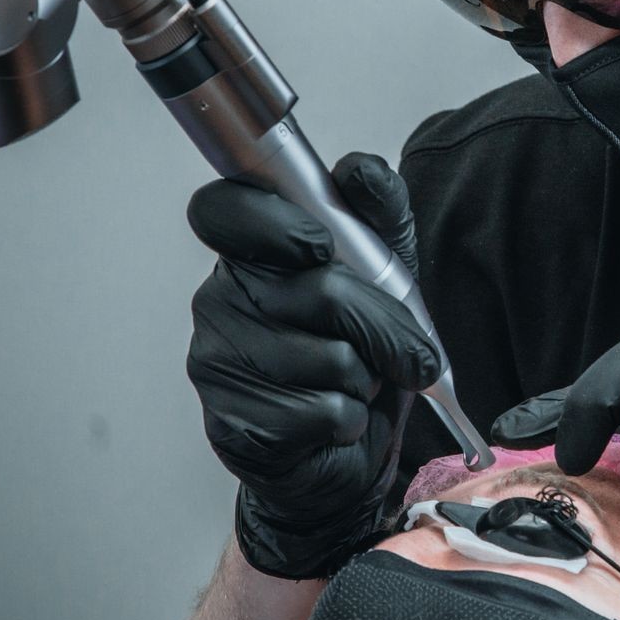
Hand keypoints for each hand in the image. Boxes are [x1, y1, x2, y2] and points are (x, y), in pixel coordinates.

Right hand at [185, 152, 438, 579]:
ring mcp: (216, 363)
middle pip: (317, 290)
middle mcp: (218, 301)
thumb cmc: (361, 352)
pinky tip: (335, 420)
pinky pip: (322, 411)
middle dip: (382, 321)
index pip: (223, 210)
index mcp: (248, 253)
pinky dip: (350, 419)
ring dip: (366, 376)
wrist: (349, 449)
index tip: (320, 246)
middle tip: (402, 346)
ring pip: (328, 357)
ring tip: (354, 382)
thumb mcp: (385, 272)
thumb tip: (359, 170)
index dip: (275, 222)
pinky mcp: (232, 424)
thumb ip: (376, 212)